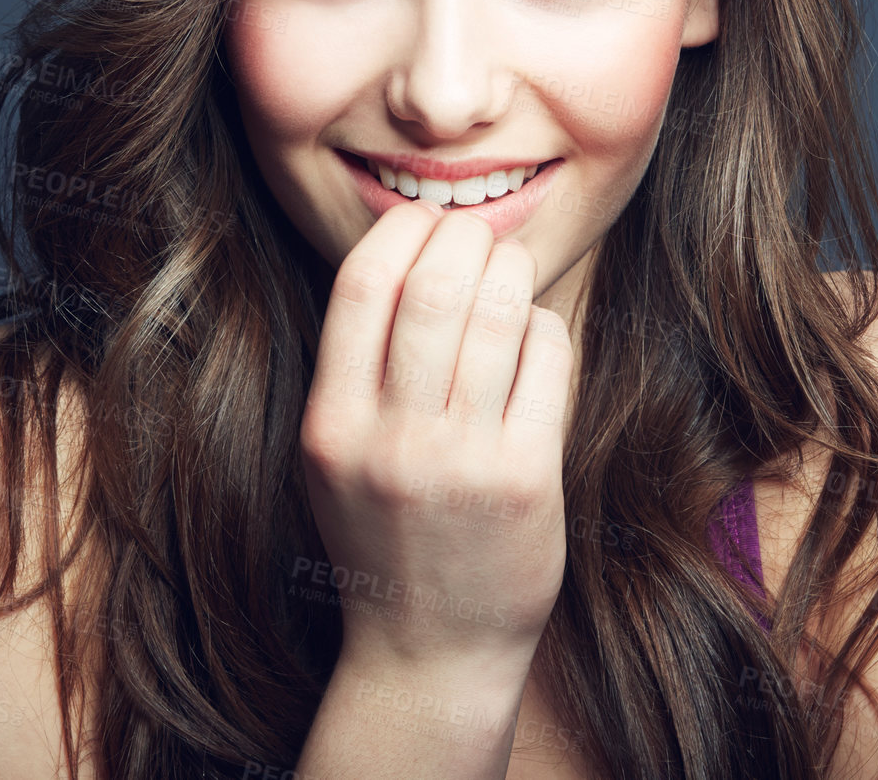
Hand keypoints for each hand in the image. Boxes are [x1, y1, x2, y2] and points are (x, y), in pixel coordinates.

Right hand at [298, 201, 573, 675]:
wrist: (430, 652)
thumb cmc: (386, 535)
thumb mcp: (336, 458)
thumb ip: (356, 370)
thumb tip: (408, 253)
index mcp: (332, 427)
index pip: (361, 285)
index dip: (401, 232)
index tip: (425, 225)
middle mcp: (391, 442)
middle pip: (435, 285)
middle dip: (465, 239)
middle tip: (478, 239)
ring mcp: (461, 462)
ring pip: (498, 312)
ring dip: (511, 270)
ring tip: (510, 272)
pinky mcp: (527, 478)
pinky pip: (545, 357)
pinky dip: (543, 326)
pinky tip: (533, 337)